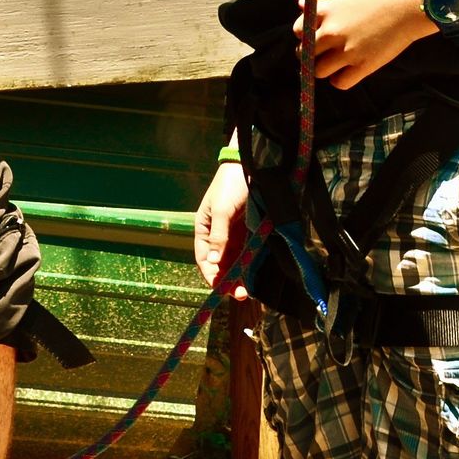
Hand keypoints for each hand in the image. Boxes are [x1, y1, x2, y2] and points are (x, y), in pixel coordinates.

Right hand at [194, 161, 252, 298]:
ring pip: (235, 261)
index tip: (221, 289)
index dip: (211, 275)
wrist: (250, 164)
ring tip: (247, 291)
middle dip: (228, 280)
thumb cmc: (229, 185)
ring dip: (239, 276)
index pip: (204, 259)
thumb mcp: (221, 211)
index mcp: (204, 229)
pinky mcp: (249, 231)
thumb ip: (218, 236)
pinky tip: (254, 275)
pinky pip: (248, 252)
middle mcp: (218, 235)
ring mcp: (234, 234)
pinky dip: (249, 264)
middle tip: (240, 294)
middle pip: (220, 263)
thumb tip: (211, 262)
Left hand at [311, 0, 433, 89]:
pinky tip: (349, 71)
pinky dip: (341, 79)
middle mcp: (331, 31)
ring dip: (325, 68)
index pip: (299, 31)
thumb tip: (302, 6)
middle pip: (304, 53)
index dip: (307, 34)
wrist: (411, 2)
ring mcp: (346, 50)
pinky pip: (339, 83)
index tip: (317, 34)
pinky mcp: (363, 65)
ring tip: (335, 63)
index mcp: (324, 10)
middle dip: (312, 54)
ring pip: (318, 71)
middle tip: (324, 52)